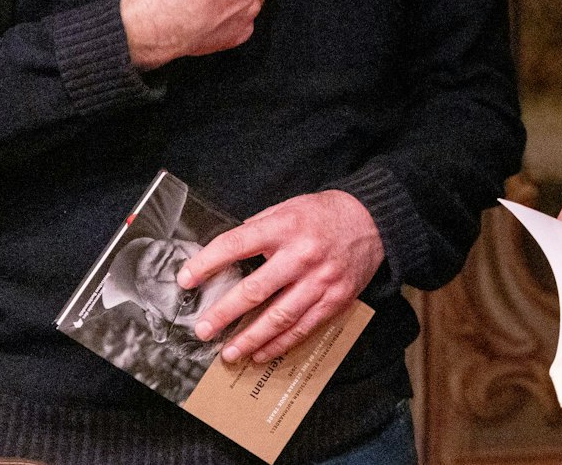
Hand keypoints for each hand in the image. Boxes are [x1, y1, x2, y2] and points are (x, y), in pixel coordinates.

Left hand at [176, 189, 383, 363]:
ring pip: (280, 317)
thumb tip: (225, 252)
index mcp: (285, 227)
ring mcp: (320, 280)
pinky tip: (261, 353)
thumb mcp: (289, 207)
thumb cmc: (325, 214)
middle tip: (203, 329)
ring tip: (228, 352)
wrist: (375, 221)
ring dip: (250, 338)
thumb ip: (259, 228)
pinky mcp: (335, 299)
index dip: (207, 263)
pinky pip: (303, 327)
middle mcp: (302, 255)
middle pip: (256, 290)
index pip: (237, 244)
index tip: (186, 279)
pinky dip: (280, 344)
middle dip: (225, 313)